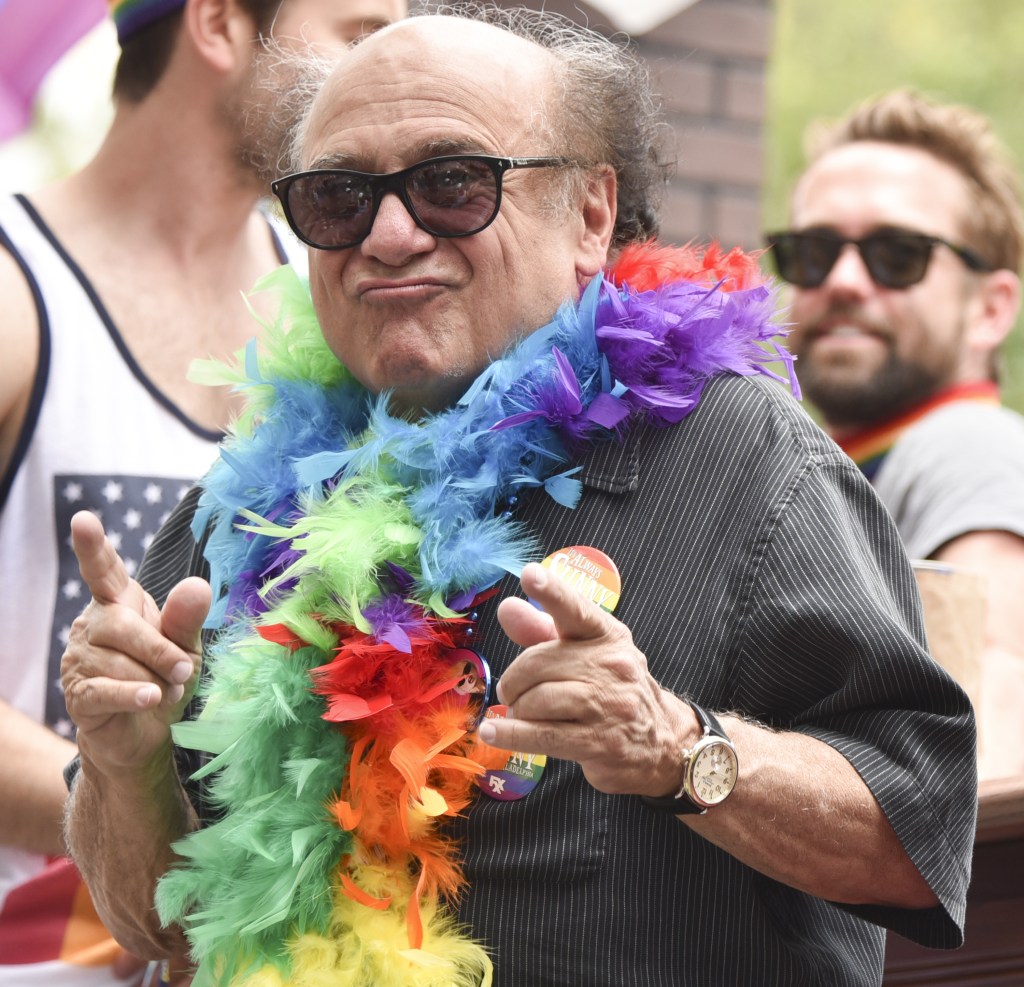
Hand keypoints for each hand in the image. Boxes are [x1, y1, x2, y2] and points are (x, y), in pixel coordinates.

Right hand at [60, 511, 210, 775]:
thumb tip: (197, 584)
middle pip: (121, 625)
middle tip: (184, 670)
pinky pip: (105, 690)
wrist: (148, 734)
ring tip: (167, 690)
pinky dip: (133, 695)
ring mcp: (80, 660)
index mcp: (120, 603)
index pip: (103, 571)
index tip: (84, 520)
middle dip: (159, 650)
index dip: (93, 547)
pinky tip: (151, 697)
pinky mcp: (79, 696)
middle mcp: (93, 625)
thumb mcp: (186, 647)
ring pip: (116, 661)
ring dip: (153, 678)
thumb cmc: (166, 678)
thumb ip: (187, 619)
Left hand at [481, 562, 695, 795]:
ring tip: (520, 713)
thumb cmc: (611, 690)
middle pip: (540, 663)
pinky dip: (511, 734)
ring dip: (518, 709)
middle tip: (511, 692)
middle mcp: (612, 665)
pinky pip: (543, 735)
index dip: (552, 592)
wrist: (661, 742)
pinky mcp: (600, 743)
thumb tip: (507, 608)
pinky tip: (493, 732)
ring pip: (539, 700)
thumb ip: (541, 631)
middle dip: (515, 680)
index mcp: (607, 636)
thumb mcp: (583, 654)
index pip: (576, 609)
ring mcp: (609, 705)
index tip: (529, 575)